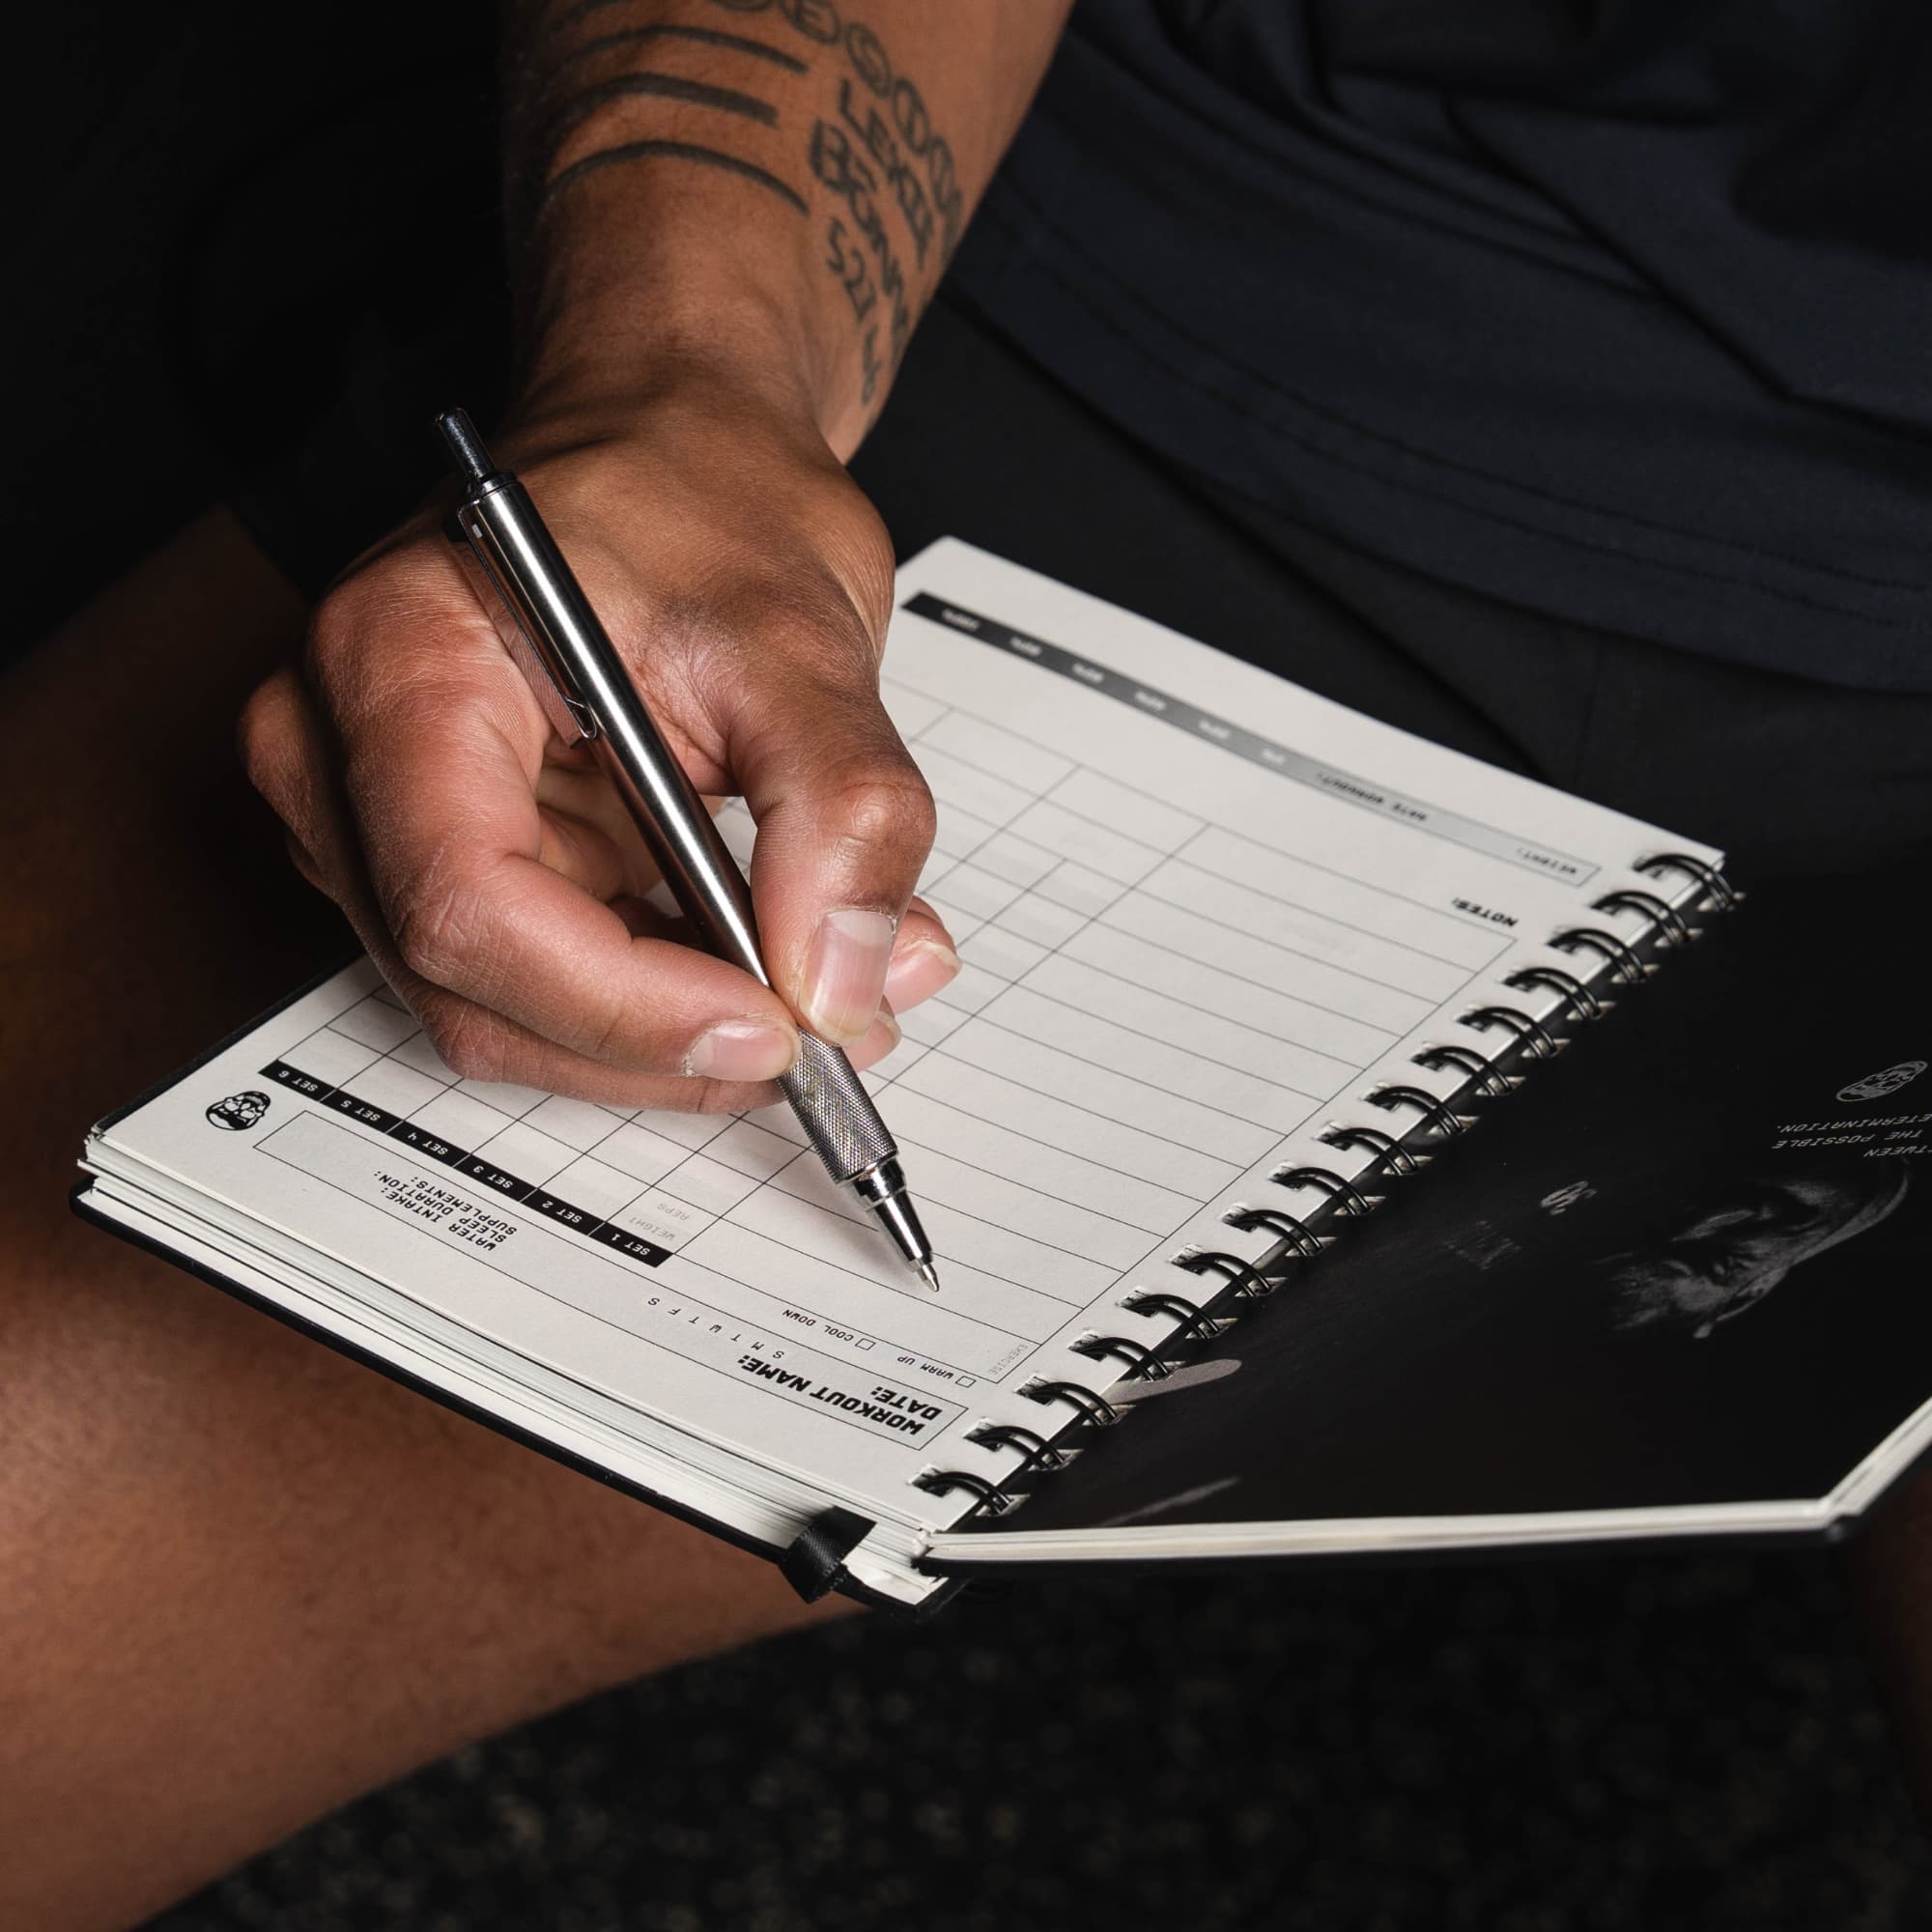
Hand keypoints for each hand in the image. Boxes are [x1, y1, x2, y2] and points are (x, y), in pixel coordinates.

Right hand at [241, 377, 957, 1111]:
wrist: (669, 445)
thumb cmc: (698, 491)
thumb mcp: (802, 633)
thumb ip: (842, 808)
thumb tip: (841, 982)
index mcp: (398, 661)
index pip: (466, 900)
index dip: (625, 1001)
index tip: (774, 1026)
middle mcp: (346, 753)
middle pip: (477, 988)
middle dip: (664, 1044)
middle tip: (830, 1036)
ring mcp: (383, 821)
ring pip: (506, 1015)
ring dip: (670, 1042)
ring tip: (821, 994)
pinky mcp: (450, 858)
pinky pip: (539, 986)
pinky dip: (660, 1007)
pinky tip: (762, 970)